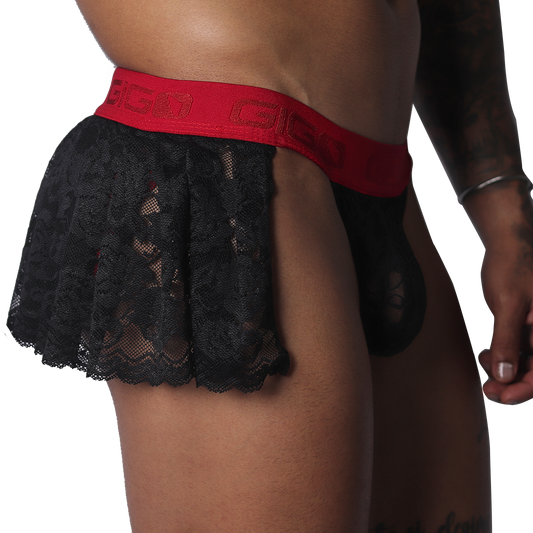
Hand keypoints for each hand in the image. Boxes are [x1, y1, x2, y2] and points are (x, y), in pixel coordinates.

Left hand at [475, 242, 532, 406]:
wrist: (506, 243)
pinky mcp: (528, 325)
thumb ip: (508, 341)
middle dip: (513, 381)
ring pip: (527, 361)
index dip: (528, 387)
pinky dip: (503, 355)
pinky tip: (484, 356)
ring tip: (482, 365)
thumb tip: (506, 376)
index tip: (504, 396)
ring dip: (505, 369)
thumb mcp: (508, 304)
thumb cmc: (512, 266)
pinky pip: (519, 348)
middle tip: (487, 390)